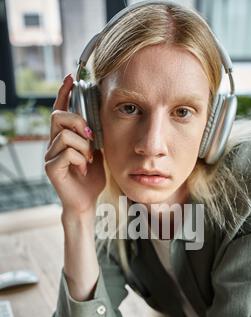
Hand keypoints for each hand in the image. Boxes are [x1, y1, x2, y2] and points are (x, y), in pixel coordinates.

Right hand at [45, 74, 105, 216]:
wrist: (88, 201)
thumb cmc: (93, 177)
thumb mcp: (97, 150)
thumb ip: (93, 135)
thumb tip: (97, 117)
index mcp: (64, 137)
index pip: (61, 109)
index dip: (64, 93)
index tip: (70, 77)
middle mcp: (53, 143)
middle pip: (59, 116)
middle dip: (79, 122)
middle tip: (92, 138)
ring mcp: (50, 155)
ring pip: (66, 135)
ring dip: (84, 147)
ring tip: (89, 160)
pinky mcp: (51, 167)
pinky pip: (67, 152)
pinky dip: (81, 159)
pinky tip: (84, 169)